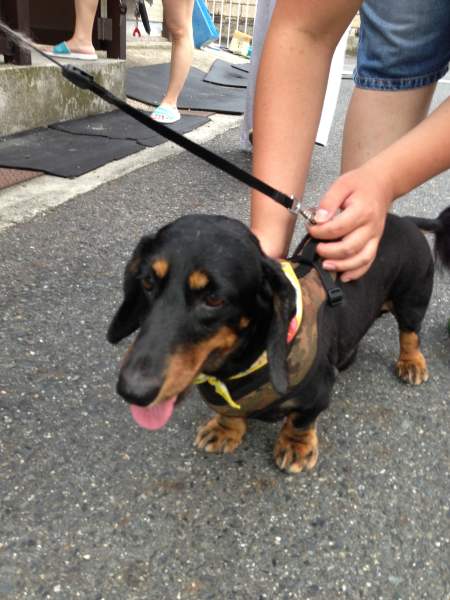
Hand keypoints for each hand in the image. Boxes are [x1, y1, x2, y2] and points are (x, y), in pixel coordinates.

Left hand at [307, 165, 394, 281]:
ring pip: (361, 258)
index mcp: (362, 210)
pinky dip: (356, 272)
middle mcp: (371, 226)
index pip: (340, 227)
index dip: (322, 232)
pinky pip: (368, 262)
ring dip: (341, 265)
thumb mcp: (341, 184)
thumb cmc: (359, 184)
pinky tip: (343, 276)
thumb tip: (318, 219)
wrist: (382, 184)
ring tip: (325, 265)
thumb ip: (328, 202)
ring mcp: (375, 237)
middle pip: (350, 247)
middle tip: (316, 248)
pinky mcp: (375, 243)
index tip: (311, 229)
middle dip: (329, 251)